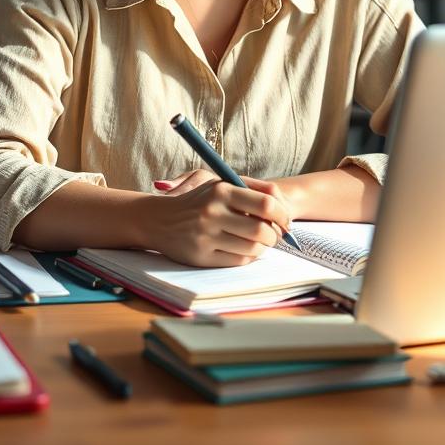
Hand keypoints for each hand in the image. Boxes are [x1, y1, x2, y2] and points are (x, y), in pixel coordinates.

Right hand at [145, 171, 292, 267]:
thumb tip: (280, 203)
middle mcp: (213, 212)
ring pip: (252, 248)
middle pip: (262, 230)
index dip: (282, 214)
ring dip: (263, 247)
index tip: (285, 220)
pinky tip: (244, 249)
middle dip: (275, 235)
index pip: (265, 204)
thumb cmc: (197, 200)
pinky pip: (238, 260)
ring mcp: (206, 236)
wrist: (159, 219)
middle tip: (275, 235)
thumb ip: (250, 188)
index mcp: (221, 191)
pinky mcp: (202, 256)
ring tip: (260, 242)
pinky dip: (248, 256)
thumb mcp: (218, 184)